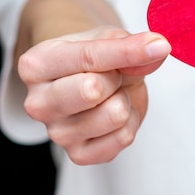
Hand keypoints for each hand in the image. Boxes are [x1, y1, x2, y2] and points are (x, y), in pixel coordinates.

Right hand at [17, 26, 170, 164]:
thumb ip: (130, 44)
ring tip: (112, 94)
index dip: (128, 51)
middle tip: (112, 75)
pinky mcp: (78, 155)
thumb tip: (157, 48)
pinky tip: (114, 112)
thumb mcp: (110, 39)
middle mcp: (38, 103)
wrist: (90, 80)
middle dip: (117, 78)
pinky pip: (123, 137)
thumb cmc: (94, 57)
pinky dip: (130, 122)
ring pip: (115, 115)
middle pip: (93, 90)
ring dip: (124, 100)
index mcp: (35, 65)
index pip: (88, 57)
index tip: (159, 45)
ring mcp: (56, 133)